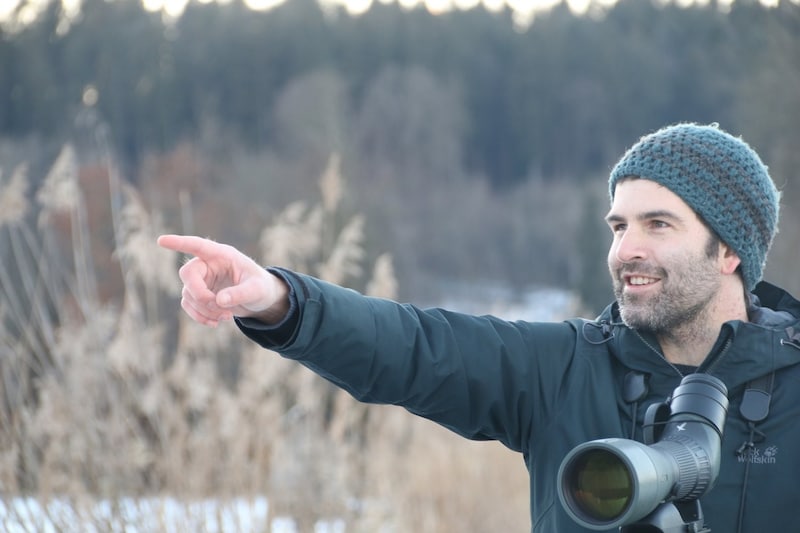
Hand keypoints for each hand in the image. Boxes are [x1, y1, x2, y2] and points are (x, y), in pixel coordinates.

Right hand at [157, 234, 289, 326]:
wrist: (260, 299)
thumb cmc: (261, 287)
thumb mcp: (257, 290)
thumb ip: (240, 293)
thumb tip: (219, 300)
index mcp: (222, 255)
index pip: (197, 245)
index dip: (179, 243)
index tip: (162, 241)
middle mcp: (208, 264)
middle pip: (188, 274)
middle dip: (200, 294)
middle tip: (219, 307)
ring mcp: (202, 279)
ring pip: (188, 294)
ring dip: (204, 310)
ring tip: (227, 317)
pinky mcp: (199, 294)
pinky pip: (189, 305)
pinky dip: (200, 316)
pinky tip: (216, 323)